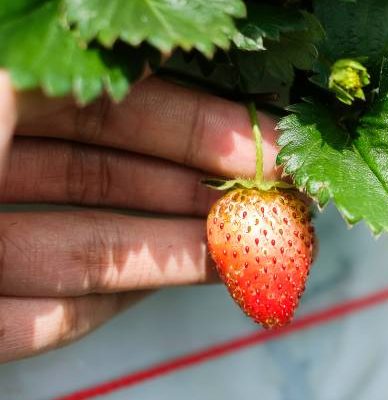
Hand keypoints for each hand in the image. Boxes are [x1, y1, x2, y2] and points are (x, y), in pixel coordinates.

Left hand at [0, 72, 279, 362]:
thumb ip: (78, 74)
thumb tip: (162, 44)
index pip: (104, 103)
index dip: (191, 120)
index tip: (267, 142)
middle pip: (107, 174)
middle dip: (200, 185)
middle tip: (277, 198)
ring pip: (93, 245)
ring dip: (183, 247)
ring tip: (255, 247)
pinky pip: (52, 313)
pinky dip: (123, 300)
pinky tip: (187, 280)